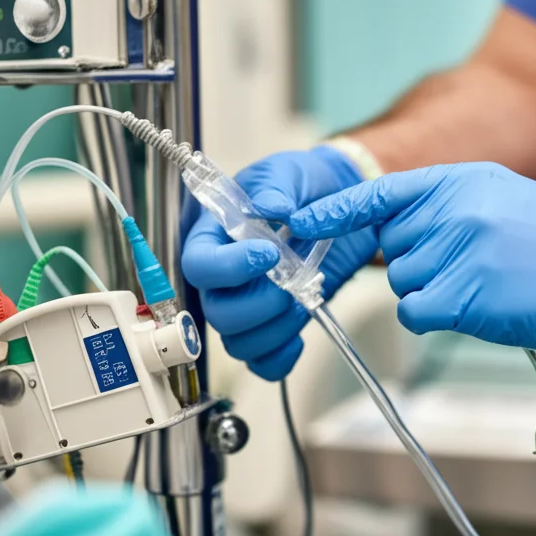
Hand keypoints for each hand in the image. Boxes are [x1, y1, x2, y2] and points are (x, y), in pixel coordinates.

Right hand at [182, 147, 377, 379]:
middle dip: (257, 305)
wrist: (337, 200)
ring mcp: (246, 305)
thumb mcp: (287, 173)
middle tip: (292, 281)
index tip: (269, 253)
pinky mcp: (273, 326)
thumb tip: (269, 206)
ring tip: (303, 300)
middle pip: (215, 313)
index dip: (228, 268)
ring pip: (238, 342)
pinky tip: (301, 336)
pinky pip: (262, 362)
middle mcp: (224, 278)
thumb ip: (275, 187)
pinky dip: (280, 358)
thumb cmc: (301, 185)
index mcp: (213, 237)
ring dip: (275, 330)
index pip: (198, 265)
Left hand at [284, 162, 535, 354]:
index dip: (337, 210)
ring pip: (403, 283)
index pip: (381, 191)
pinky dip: (435, 316)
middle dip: (419, 264)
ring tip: (484, 286)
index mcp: (459, 180)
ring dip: (432, 292)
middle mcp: (453, 210)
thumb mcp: (499, 197)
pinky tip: (475, 308)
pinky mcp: (464, 296)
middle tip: (469, 267)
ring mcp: (458, 252)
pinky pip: (415, 312)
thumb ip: (445, 207)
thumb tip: (395, 233)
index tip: (303, 223)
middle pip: (392, 248)